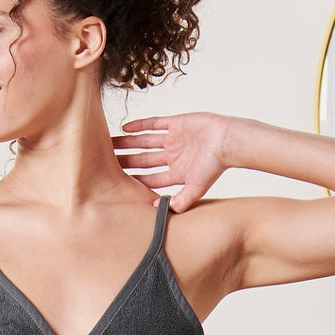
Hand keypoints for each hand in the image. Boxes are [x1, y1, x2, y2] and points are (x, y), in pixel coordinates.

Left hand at [114, 112, 235, 210]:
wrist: (228, 141)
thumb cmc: (214, 166)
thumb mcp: (195, 189)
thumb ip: (178, 201)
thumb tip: (157, 211)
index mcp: (178, 173)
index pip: (151, 178)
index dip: (135, 180)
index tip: (117, 182)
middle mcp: (174, 156)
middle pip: (144, 160)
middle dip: (127, 161)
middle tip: (106, 163)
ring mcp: (174, 139)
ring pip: (145, 142)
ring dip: (128, 143)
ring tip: (110, 144)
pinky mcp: (177, 123)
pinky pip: (154, 123)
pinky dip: (139, 125)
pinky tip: (124, 128)